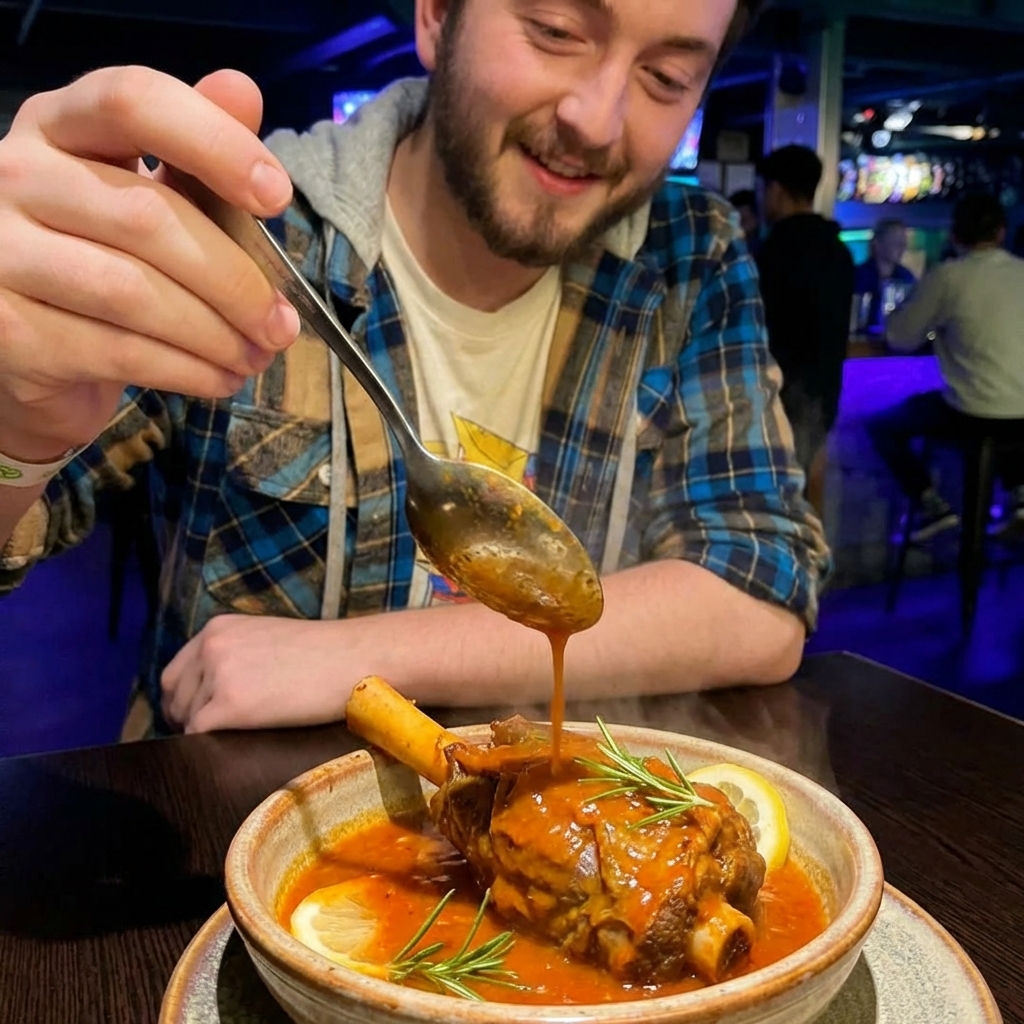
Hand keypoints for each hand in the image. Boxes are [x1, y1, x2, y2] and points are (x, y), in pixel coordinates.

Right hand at [0, 66, 300, 461]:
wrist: (31, 352)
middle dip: (235, 280)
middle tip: (281, 325)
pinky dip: (187, 370)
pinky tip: (221, 378)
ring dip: (216, 334)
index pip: (133, 101)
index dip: (214, 142)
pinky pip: (119, 349)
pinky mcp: (8, 328)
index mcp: (60, 125)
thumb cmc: (103, 260)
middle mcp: (16, 174)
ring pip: (134, 292)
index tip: (276, 197)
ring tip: (257, 356)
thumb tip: (242, 90)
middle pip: (148, 217)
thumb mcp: (150, 198)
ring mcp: (1, 253)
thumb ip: (195, 154)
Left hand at [161, 614, 355, 732]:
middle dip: (189, 718)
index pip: (175, 673)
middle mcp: (211, 646)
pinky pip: (199, 735)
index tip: (199, 717)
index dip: (185, 701)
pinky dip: (211, 745)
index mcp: (218, 628)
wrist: (355, 659)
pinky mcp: (230, 704)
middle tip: (217, 735)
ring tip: (240, 735)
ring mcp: (219, 675)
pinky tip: (239, 743)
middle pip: (174, 697)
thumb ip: (234, 656)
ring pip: (187, 718)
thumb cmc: (324, 654)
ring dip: (205, 732)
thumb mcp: (267, 639)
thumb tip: (210, 695)